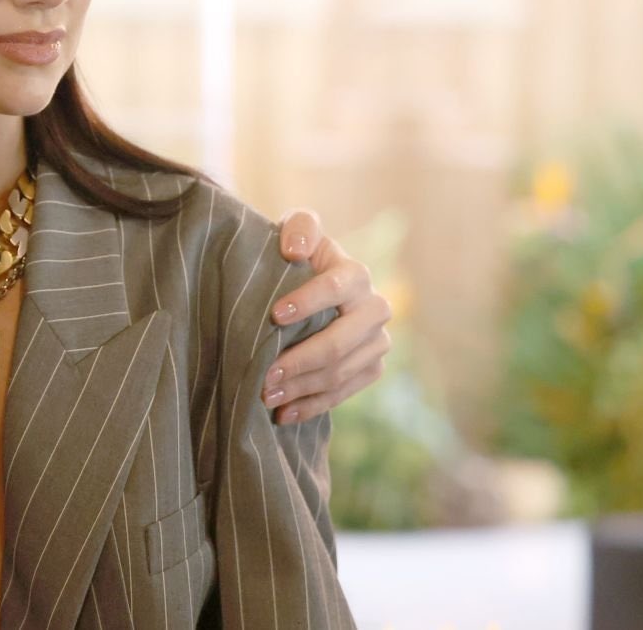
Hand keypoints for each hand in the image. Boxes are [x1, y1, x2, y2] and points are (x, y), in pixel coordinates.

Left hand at [260, 209, 391, 425]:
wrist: (313, 287)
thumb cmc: (298, 256)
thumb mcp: (298, 230)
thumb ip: (300, 228)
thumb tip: (296, 251)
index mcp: (356, 275)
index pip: (334, 288)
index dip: (306, 302)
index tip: (273, 315)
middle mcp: (375, 308)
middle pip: (338, 342)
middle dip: (300, 361)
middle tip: (265, 375)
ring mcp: (377, 342)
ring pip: (339, 372)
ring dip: (302, 388)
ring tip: (266, 396)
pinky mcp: (373, 368)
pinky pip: (345, 393)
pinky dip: (313, 406)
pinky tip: (284, 415)